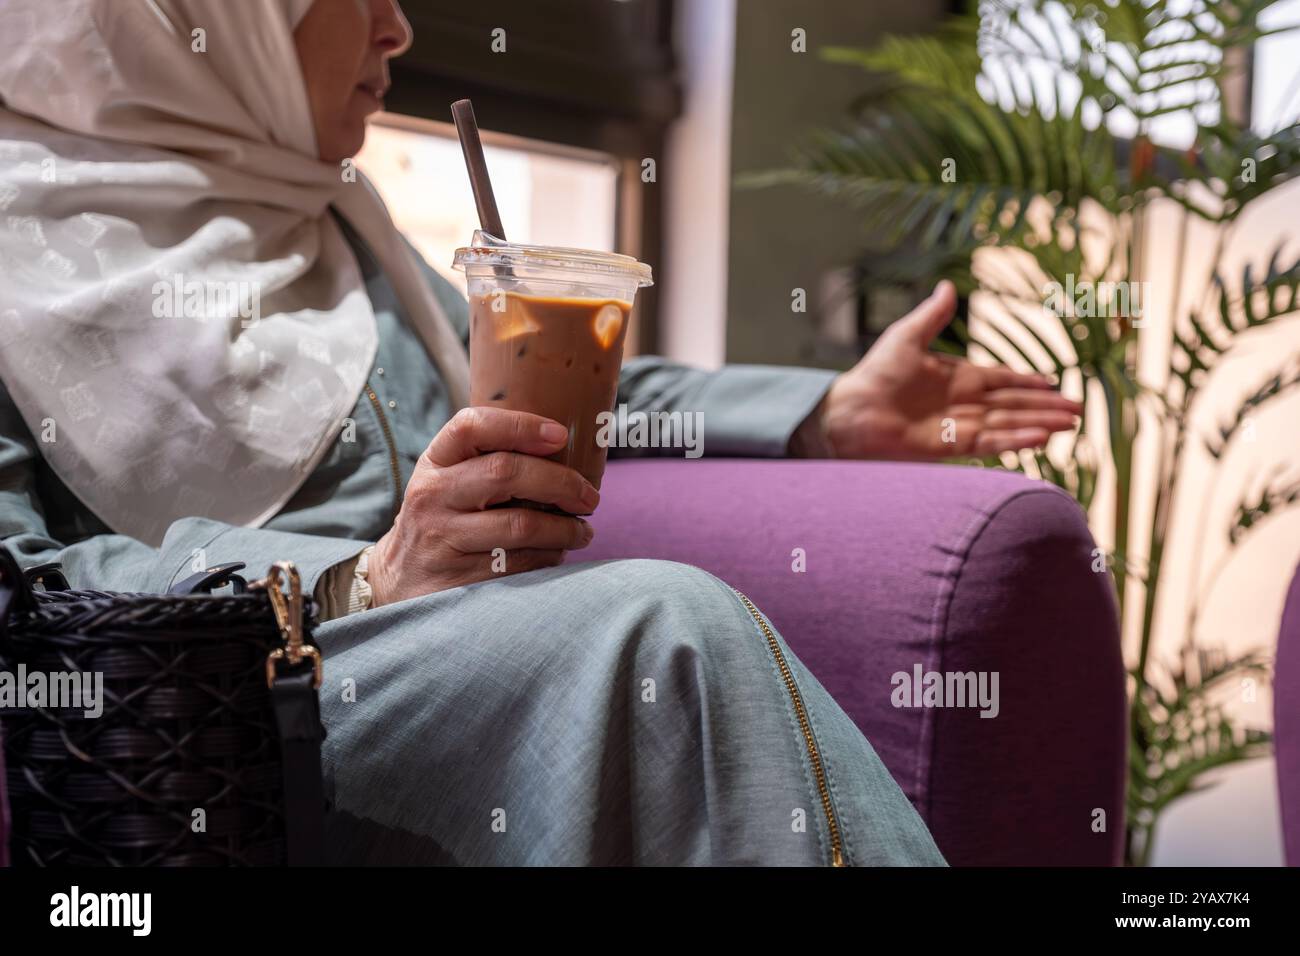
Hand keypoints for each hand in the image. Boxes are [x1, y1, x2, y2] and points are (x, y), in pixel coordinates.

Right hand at [368, 407, 598, 605]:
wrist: (399, 577)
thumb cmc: (443, 518)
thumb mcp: (449, 481)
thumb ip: (489, 459)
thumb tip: (565, 450)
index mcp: (435, 461)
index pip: (472, 426)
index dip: (521, 426)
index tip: (561, 435)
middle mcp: (433, 494)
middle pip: (505, 472)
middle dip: (560, 482)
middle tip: (590, 496)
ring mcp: (442, 537)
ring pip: (519, 524)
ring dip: (563, 528)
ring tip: (582, 531)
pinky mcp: (457, 576)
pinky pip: (517, 563)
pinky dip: (548, 556)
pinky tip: (557, 553)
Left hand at [818, 281, 1081, 459]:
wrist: (851, 411)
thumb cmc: (873, 374)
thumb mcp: (906, 338)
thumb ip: (932, 316)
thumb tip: (947, 286)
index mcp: (956, 377)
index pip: (1000, 379)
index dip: (1025, 381)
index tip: (1051, 383)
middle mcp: (962, 403)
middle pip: (1012, 404)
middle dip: (1044, 406)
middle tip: (1076, 408)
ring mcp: (958, 425)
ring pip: (1008, 424)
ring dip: (1038, 423)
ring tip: (1069, 424)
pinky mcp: (950, 446)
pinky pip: (990, 443)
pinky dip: (1015, 440)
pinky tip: (1039, 438)